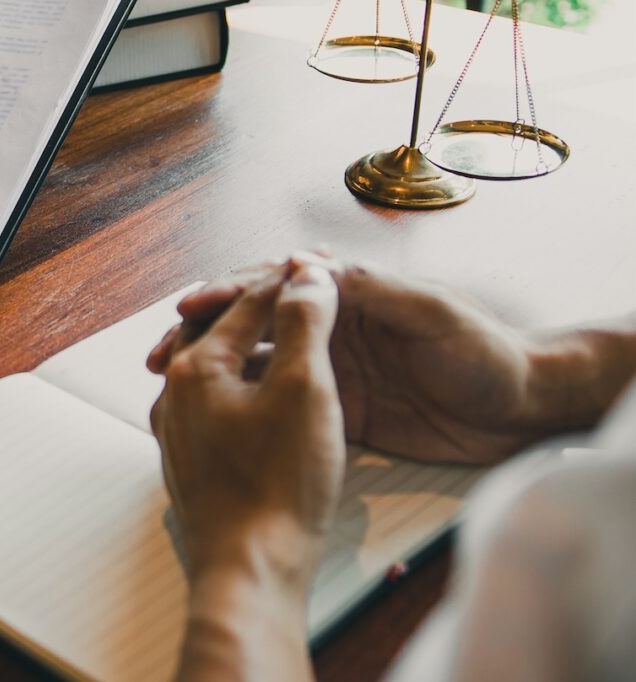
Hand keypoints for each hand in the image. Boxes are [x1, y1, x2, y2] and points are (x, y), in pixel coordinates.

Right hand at [150, 255, 537, 463]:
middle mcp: (330, 329)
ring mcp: (329, 371)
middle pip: (250, 323)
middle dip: (201, 332)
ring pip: (254, 364)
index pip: (273, 287)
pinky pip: (276, 406)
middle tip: (161, 352)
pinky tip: (207, 418)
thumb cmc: (484, 352)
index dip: (229, 293)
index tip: (190, 306)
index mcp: (348, 296)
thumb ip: (371, 288)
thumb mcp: (429, 312)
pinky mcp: (336, 413)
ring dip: (212, 371)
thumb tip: (310, 263)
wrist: (520, 409)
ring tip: (170, 385)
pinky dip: (239, 409)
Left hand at [150, 262, 345, 589]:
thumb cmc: (279, 483)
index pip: (250, 302)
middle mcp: (175, 391)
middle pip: (223, 329)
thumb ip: (305, 323)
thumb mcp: (306, 390)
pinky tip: (270, 400)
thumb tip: (307, 273)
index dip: (294, 281)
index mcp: (198, 365)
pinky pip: (218, 406)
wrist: (250, 571)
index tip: (327, 266)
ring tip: (290, 339)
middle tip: (303, 293)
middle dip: (263, 308)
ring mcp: (178, 430)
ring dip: (253, 348)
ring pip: (217, 368)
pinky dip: (246, 387)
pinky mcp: (192, 463)